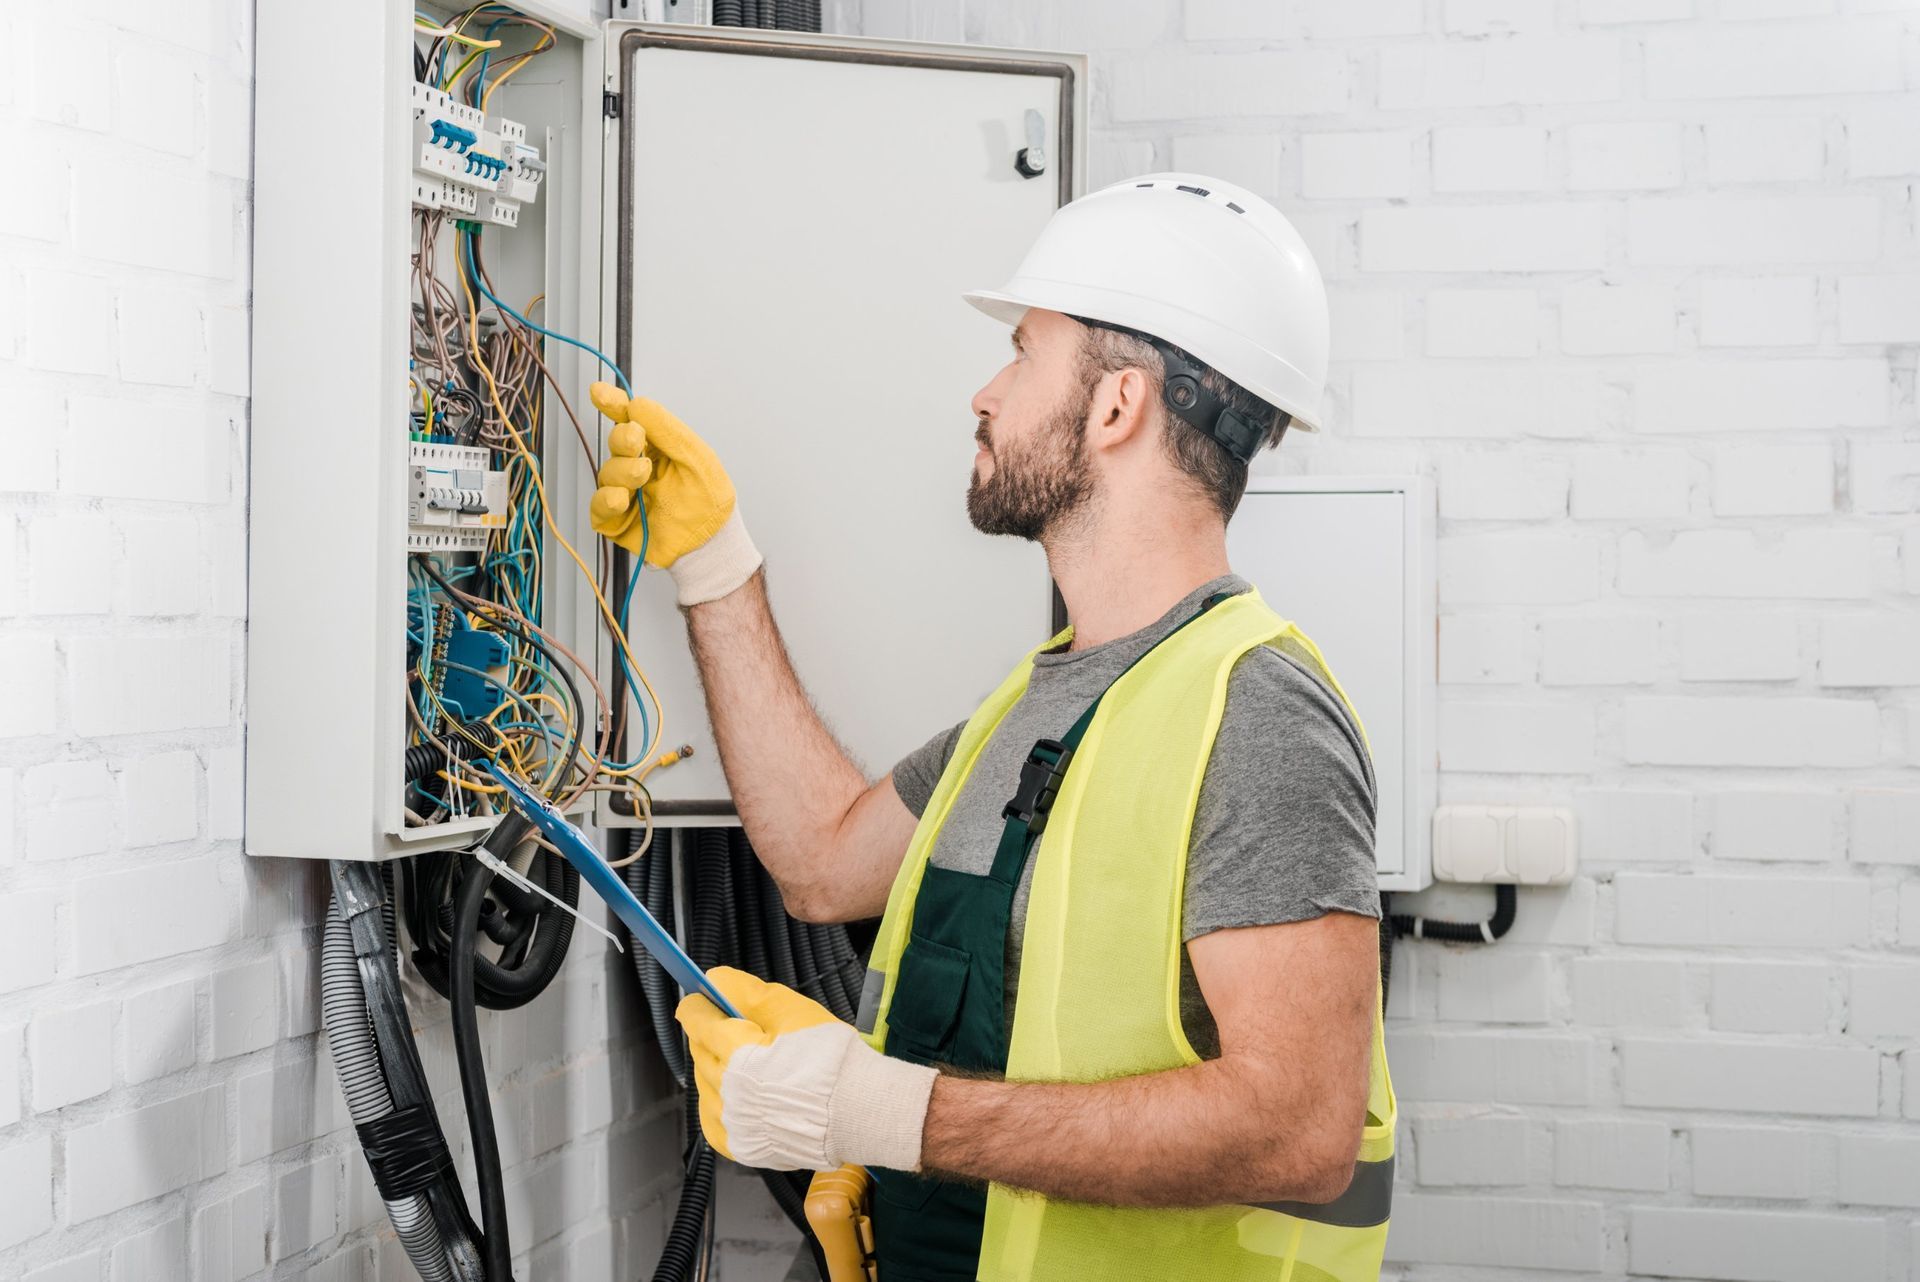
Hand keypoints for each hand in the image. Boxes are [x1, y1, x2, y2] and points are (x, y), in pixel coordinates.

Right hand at [587, 383, 762, 605]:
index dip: (613, 405)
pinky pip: (599, 506)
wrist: (712, 544)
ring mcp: (625, 493)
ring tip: (642, 477)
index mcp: (658, 448)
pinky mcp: (616, 520)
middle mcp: (638, 467)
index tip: (599, 392)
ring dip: (622, 471)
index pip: (629, 421)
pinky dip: (607, 500)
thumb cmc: (710, 502)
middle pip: (616, 443)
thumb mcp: (696, 457)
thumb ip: (667, 429)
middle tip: (635, 440)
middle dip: (623, 439)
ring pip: (607, 473)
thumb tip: (637, 403)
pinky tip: (621, 498)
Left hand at [675, 967, 936, 1172]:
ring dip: (716, 1066)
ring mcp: (731, 1124)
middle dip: (711, 1032)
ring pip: (704, 1083)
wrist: (859, 1111)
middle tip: (736, 1026)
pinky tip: (738, 1093)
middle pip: (699, 1050)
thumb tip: (713, 980)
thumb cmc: (831, 1058)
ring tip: (749, 1062)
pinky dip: (718, 1102)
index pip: (697, 1020)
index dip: (699, 1004)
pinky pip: (712, 1119)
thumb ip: (747, 993)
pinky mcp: (740, 1147)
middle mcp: (726, 1093)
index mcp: (737, 1055)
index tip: (702, 997)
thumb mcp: (792, 1010)